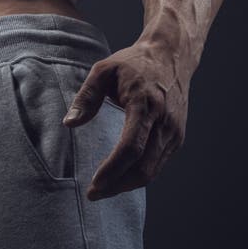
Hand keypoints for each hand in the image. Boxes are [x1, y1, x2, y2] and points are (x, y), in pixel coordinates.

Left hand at [62, 40, 188, 200]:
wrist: (171, 55)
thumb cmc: (133, 62)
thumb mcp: (104, 70)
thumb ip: (86, 97)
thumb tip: (69, 124)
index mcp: (145, 104)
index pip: (130, 148)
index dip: (112, 170)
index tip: (94, 184)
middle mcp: (164, 121)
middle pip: (143, 167)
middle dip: (117, 185)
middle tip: (94, 193)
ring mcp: (174, 131)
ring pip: (153, 170)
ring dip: (128, 184)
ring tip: (104, 188)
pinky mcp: (178, 136)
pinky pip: (159, 163)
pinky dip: (140, 175)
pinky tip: (122, 176)